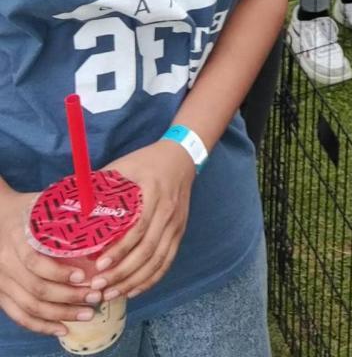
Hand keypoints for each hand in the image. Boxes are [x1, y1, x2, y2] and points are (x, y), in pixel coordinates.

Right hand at [0, 187, 107, 337]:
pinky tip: (62, 328)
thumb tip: (102, 213)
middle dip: (68, 297)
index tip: (84, 276)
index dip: (59, 273)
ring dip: (60, 314)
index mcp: (17, 239)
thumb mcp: (42, 205)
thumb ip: (65, 212)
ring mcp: (2, 281)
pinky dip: (41, 326)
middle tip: (95, 297)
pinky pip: (19, 316)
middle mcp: (6, 264)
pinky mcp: (1, 294)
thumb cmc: (26, 210)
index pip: (35, 263)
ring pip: (29, 307)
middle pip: (36, 289)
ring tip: (87, 313)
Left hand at [93, 140, 195, 301]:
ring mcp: (176, 224)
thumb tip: (70, 204)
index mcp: (154, 194)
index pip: (138, 228)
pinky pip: (167, 261)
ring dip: (135, 281)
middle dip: (123, 273)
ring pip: (158, 260)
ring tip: (111, 294)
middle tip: (99, 286)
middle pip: (148, 250)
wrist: (181, 156)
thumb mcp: (124, 166)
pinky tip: (133, 290)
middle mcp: (168, 212)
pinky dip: (151, 279)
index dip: (119, 250)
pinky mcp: (179, 232)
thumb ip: (101, 184)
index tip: (98, 265)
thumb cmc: (147, 161)